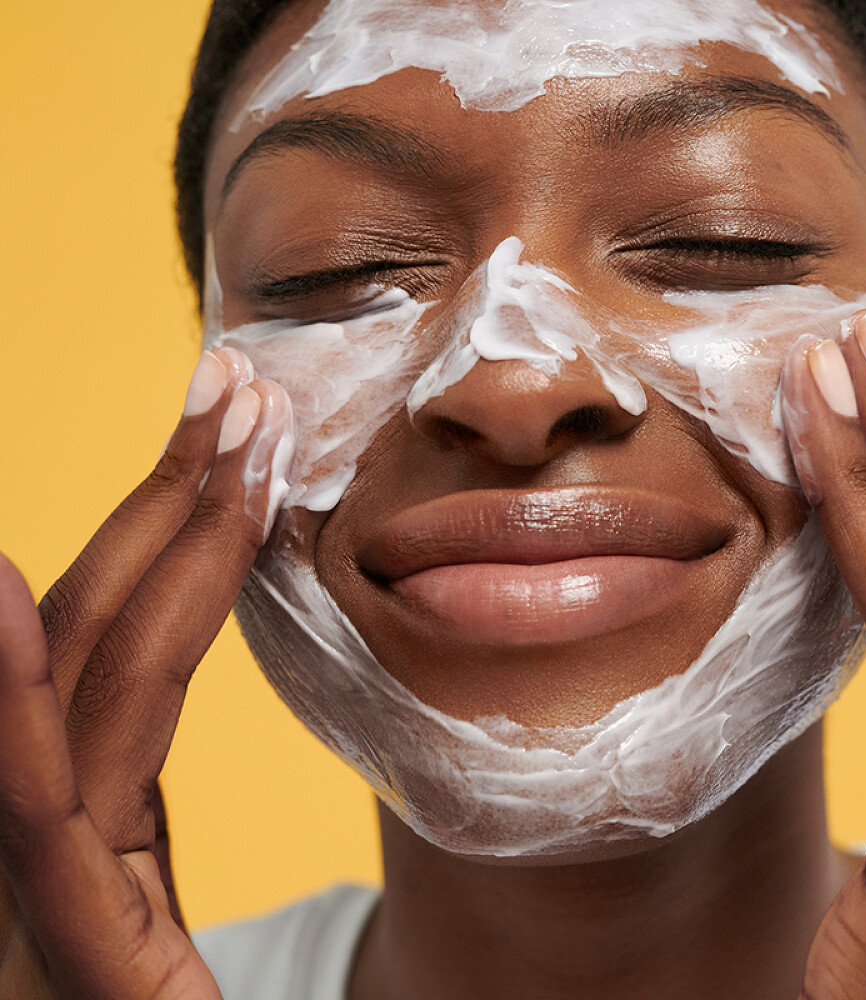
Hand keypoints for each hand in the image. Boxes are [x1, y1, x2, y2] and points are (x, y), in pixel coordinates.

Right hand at [0, 348, 292, 999]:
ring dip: (143, 551)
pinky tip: (0, 598)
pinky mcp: (56, 946)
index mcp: (94, 849)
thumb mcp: (188, 952)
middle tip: (237, 384)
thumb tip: (205, 737)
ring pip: (83, 699)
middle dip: (167, 507)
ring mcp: (35, 898)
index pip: (137, 665)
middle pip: (106, 652)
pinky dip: (6, 699)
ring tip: (210, 429)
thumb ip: (168, 839)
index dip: (182, 541)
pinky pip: (38, 810)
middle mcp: (48, 855)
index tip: (241, 435)